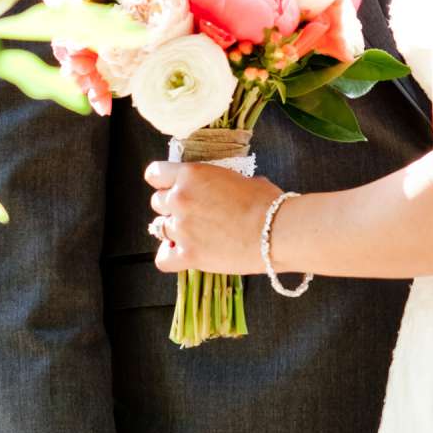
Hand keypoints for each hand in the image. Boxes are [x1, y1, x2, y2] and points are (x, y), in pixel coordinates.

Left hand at [144, 159, 280, 274]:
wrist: (277, 232)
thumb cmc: (267, 203)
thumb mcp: (241, 179)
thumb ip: (220, 183)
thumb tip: (222, 189)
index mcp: (192, 175)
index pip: (155, 174)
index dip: (164, 182)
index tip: (173, 188)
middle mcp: (180, 199)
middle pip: (157, 202)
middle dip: (172, 207)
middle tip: (193, 214)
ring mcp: (182, 228)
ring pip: (160, 229)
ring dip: (175, 231)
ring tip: (195, 235)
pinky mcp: (188, 255)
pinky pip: (163, 258)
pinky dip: (171, 257)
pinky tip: (185, 254)